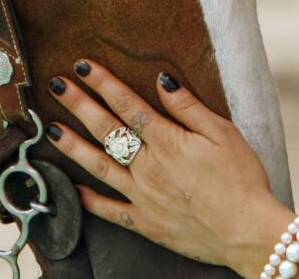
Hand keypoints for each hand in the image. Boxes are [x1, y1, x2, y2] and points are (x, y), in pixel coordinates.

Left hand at [46, 60, 293, 271]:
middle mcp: (148, 167)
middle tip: (57, 85)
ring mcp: (143, 197)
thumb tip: (162, 81)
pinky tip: (73, 188)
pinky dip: (89, 201)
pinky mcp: (145, 224)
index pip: (127, 105)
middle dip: (79, 104)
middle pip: (106, 130)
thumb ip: (189, 107)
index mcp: (167, 142)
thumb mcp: (223, 134)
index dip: (103, 83)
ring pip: (99, 167)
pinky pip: (110, 211)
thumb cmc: (242, 180)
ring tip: (51, 129)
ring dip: (73, 146)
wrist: (247, 233)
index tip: (83, 65)